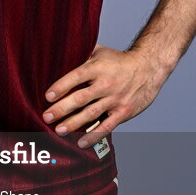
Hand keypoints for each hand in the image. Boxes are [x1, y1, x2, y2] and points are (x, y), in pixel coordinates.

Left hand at [41, 43, 168, 147]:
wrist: (149, 68)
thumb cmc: (119, 61)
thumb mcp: (100, 52)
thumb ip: (81, 53)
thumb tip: (58, 52)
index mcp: (98, 67)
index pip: (77, 76)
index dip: (61, 86)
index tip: (47, 96)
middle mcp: (106, 83)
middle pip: (81, 98)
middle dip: (62, 109)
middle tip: (46, 117)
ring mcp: (115, 99)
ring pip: (91, 114)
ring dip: (73, 124)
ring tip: (58, 131)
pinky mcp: (123, 112)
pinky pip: (107, 126)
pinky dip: (93, 136)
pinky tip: (81, 143)